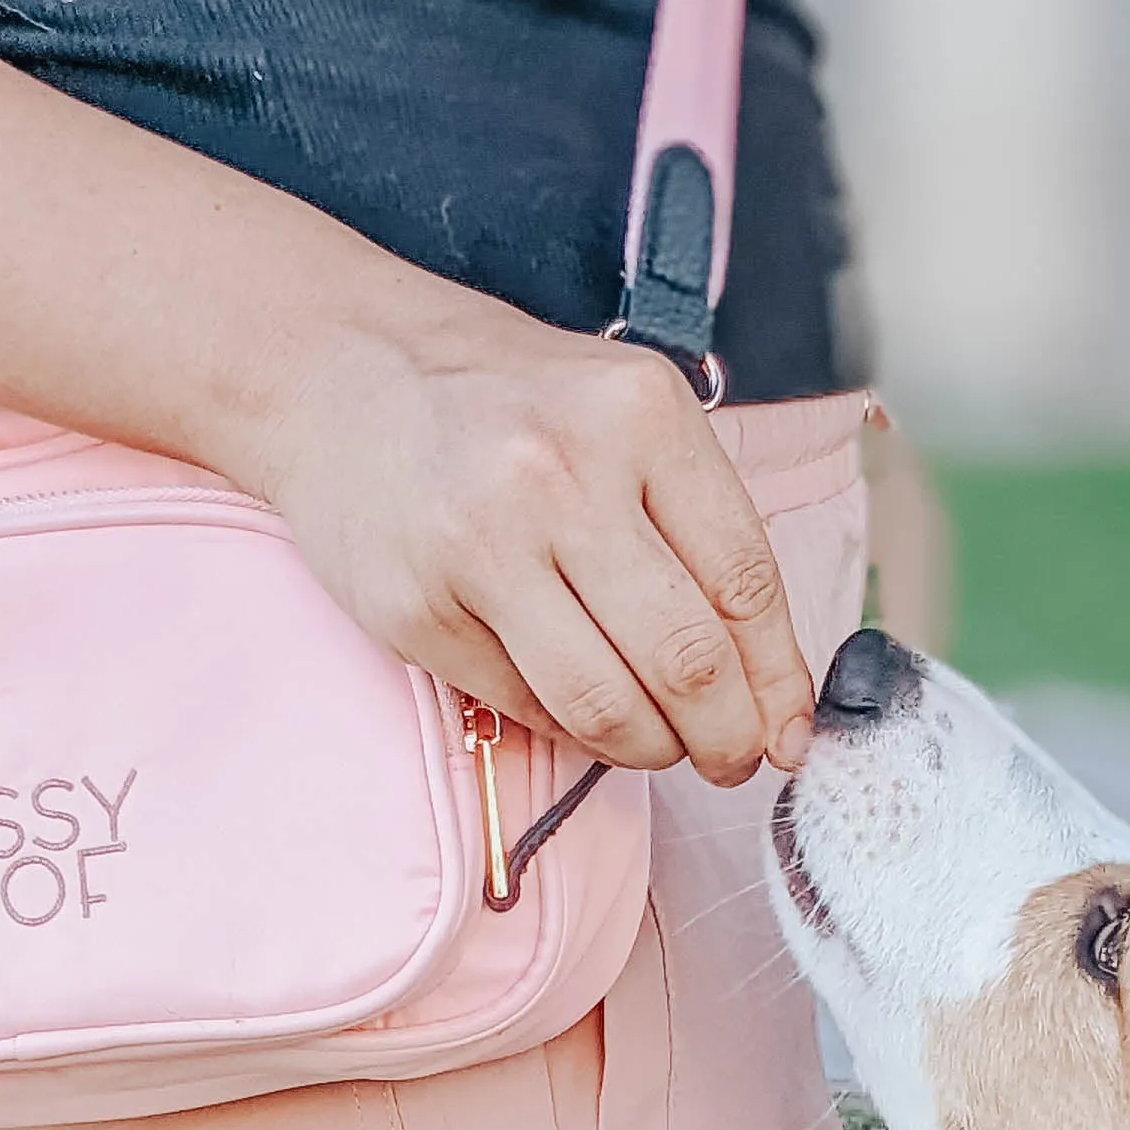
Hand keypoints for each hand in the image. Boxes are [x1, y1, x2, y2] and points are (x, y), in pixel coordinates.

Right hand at [241, 266, 815, 786]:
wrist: (339, 369)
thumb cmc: (505, 400)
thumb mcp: (622, 414)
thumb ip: (699, 527)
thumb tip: (769, 686)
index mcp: (639, 415)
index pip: (745, 583)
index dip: (780, 680)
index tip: (790, 731)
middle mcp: (560, 474)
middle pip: (686, 660)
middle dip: (727, 737)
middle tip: (731, 760)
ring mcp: (479, 545)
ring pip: (607, 707)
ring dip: (651, 750)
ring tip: (659, 743)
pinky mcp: (416, 607)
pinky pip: (524, 707)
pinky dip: (568, 727)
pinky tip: (575, 705)